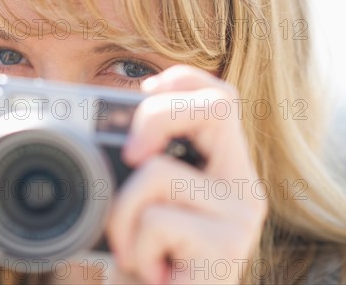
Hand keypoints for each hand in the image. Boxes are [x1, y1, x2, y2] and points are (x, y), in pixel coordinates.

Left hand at [106, 65, 267, 283]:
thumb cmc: (146, 260)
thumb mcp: (142, 203)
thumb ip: (141, 165)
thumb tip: (102, 125)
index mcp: (224, 169)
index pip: (223, 99)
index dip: (186, 79)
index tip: (143, 91)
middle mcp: (243, 188)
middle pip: (216, 108)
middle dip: (154, 117)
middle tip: (129, 155)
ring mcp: (239, 218)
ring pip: (158, 171)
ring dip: (120, 214)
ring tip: (133, 250)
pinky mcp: (225, 250)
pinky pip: (154, 220)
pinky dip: (132, 248)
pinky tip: (150, 272)